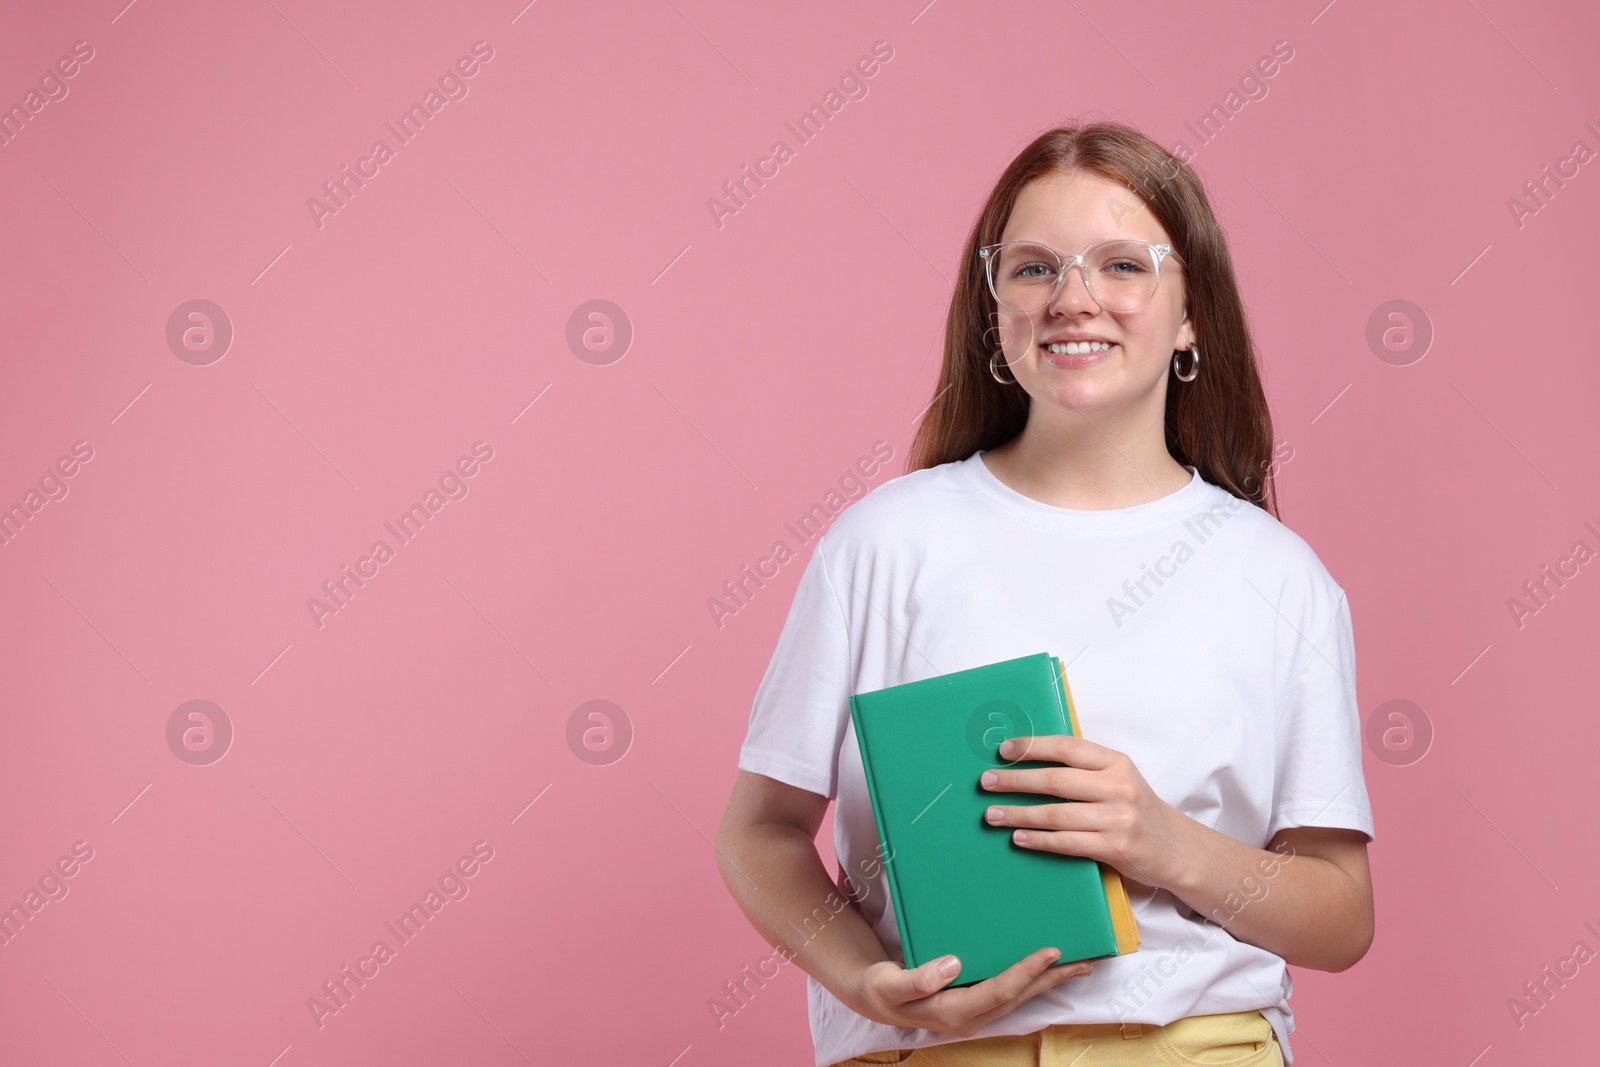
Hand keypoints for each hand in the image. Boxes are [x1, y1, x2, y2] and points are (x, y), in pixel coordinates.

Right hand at [853, 948, 1092, 1037]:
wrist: (875, 998)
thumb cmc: (881, 989)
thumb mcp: (889, 984)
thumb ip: (917, 979)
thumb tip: (953, 965)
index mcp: (954, 1012)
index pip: (1000, 991)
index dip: (1027, 971)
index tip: (1051, 952)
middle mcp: (971, 1016)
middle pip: (1020, 997)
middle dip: (1052, 978)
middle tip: (1084, 959)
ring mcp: (975, 1011)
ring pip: (1020, 996)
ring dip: (1049, 981)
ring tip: (1078, 964)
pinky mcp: (974, 1001)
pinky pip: (1010, 991)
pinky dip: (1031, 979)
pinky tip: (1044, 968)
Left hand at [979, 734, 1188, 890]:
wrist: (1178, 848)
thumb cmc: (1137, 809)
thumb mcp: (1120, 778)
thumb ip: (1086, 769)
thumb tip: (1031, 761)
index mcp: (1116, 763)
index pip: (1068, 748)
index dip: (1032, 746)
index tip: (1003, 750)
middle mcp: (1118, 787)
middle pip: (1056, 781)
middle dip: (1015, 780)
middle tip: (985, 782)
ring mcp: (1118, 818)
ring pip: (1057, 814)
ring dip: (1019, 814)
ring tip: (992, 815)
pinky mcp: (1115, 848)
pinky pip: (1067, 843)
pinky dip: (1039, 840)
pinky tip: (1018, 838)